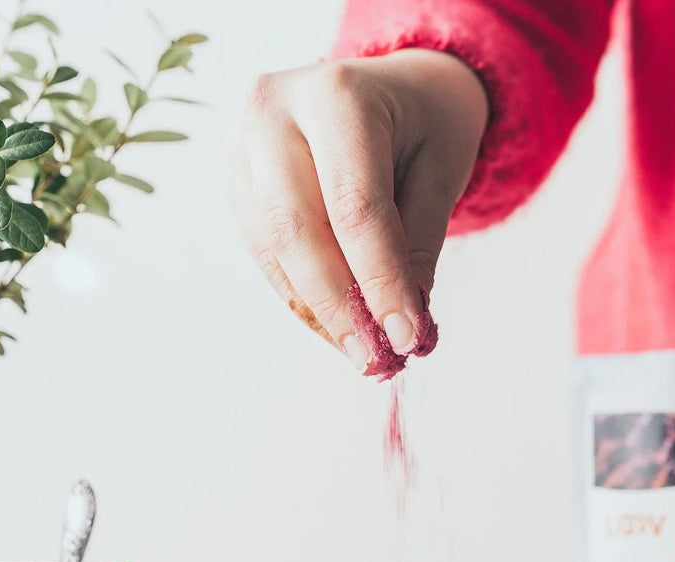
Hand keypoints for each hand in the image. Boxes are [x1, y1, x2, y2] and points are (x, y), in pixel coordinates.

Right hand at [226, 49, 487, 374]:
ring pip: (275, 250)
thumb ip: (416, 248)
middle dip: (338, 307)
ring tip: (362, 352)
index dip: (378, 280)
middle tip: (374, 360)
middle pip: (297, 229)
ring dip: (319, 312)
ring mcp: (242, 144)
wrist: (389, 87)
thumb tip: (400, 331)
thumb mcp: (440, 174)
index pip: (355, 206)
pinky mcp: (234, 179)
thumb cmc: (423, 125)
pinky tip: (336, 328)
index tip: (405, 339)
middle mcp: (273, 110)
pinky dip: (303, 298)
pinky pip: (266, 255)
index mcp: (337, 93)